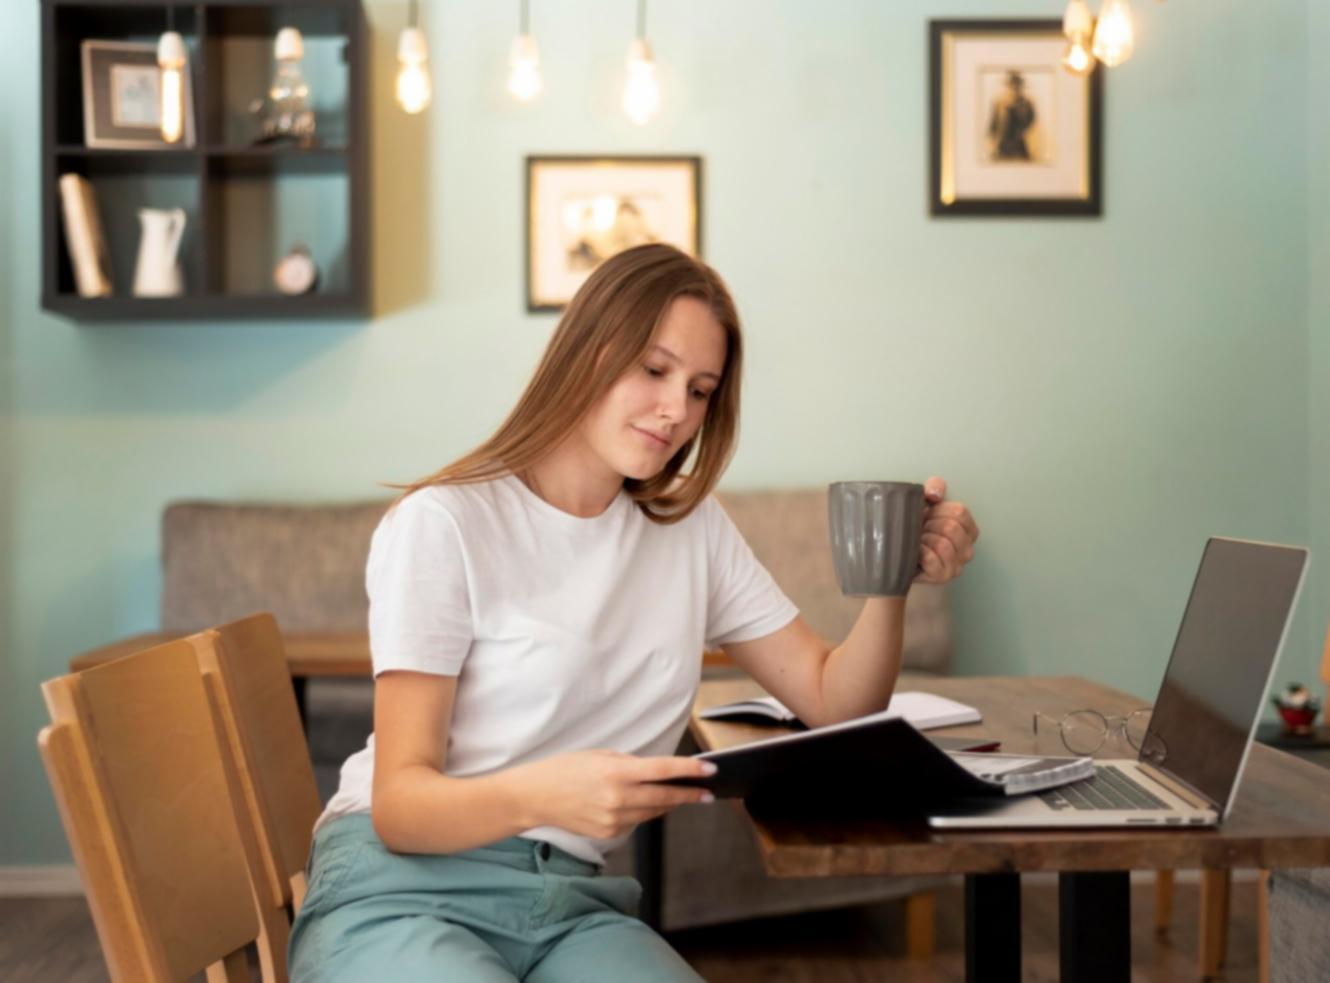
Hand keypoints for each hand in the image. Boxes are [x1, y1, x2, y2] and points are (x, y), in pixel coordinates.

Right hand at [511, 750, 714, 840]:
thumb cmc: (565, 769)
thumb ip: (630, 764)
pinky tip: (646, 804)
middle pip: (665, 798)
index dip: (690, 771)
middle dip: (689, 795)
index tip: (711, 770)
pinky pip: (635, 822)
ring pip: (652, 812)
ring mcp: (612, 819)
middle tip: (707, 792)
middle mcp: (617, 798)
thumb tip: (658, 772)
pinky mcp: (607, 834)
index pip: (663, 771)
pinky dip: (643, 812)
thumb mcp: (599, 755)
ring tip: (683, 796)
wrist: (533, 797)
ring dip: (668, 804)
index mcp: (616, 772)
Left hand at [914, 476, 978, 585]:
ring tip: (916, 541)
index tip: (926, 514)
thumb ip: (933, 487)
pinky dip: (920, 552)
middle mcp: (967, 549)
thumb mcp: (923, 502)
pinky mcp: (942, 577)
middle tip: (919, 529)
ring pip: (943, 544)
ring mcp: (957, 565)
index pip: (960, 512)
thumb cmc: (914, 529)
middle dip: (929, 525)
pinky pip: (932, 559)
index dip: (939, 510)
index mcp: (968, 530)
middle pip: (952, 528)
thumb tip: (935, 494)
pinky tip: (915, 552)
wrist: (896, 556)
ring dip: (923, 540)